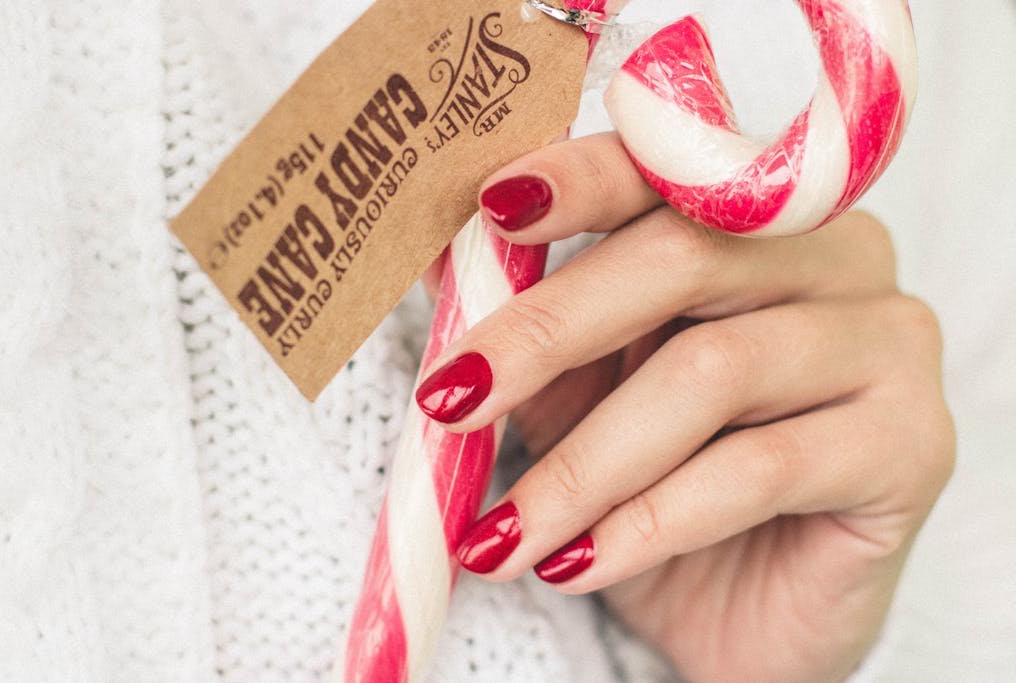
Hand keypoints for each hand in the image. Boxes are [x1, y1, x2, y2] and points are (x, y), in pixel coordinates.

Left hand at [415, 133, 954, 681]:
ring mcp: (888, 344)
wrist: (747, 614)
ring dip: (583, 464)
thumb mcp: (583, 398)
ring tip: (503, 533)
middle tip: (451, 401)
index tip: (490, 212)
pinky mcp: (913, 445)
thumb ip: (538, 331)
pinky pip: (761, 470)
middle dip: (547, 332)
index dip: (578, 181)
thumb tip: (445, 261)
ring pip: (711, 371)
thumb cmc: (662, 486)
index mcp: (762, 221)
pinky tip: (577, 562)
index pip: (668, 172)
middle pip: (683, 258)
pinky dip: (648, 521)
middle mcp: (840, 258)